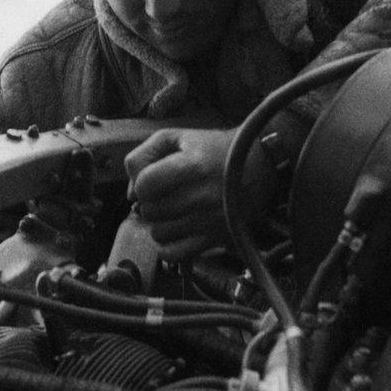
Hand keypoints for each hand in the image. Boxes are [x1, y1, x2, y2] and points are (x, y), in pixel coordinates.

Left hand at [124, 128, 235, 260]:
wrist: (261, 163)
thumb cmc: (216, 149)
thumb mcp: (178, 136)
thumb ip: (144, 154)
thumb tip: (130, 191)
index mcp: (192, 166)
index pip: (145, 184)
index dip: (141, 182)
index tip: (151, 179)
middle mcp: (201, 195)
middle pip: (149, 210)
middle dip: (150, 201)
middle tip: (164, 193)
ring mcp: (209, 220)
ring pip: (158, 233)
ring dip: (160, 222)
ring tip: (173, 209)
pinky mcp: (216, 238)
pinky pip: (174, 253)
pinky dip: (168, 245)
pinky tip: (177, 229)